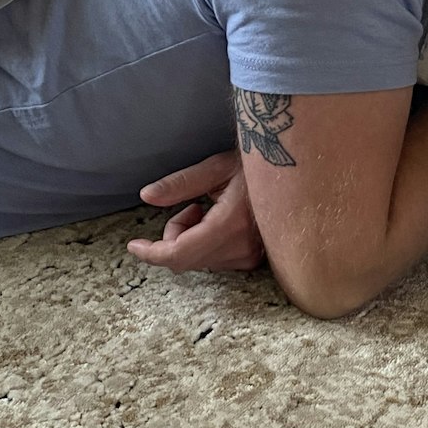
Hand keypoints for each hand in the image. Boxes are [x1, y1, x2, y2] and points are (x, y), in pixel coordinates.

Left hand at [127, 150, 263, 272]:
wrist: (292, 175)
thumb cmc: (255, 165)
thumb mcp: (216, 166)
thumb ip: (180, 184)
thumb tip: (146, 196)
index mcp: (230, 223)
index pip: (180, 253)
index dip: (152, 252)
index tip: (134, 245)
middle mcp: (242, 247)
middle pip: (185, 259)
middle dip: (175, 236)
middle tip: (192, 206)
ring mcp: (250, 256)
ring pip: (198, 261)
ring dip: (191, 239)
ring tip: (210, 210)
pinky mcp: (255, 259)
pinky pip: (214, 262)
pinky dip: (205, 245)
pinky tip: (220, 223)